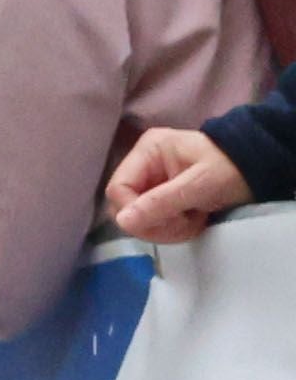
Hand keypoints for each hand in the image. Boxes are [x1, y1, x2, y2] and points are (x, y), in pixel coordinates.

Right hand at [113, 124, 260, 243]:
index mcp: (148, 151)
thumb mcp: (199, 185)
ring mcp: (152, 180)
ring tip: (192, 221)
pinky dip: (171, 227)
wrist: (261, 168)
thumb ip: (161, 202)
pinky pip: (152, 219)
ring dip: (164, 227)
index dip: (135, 211)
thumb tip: (121, 222)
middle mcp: (143, 164)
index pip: (118, 188)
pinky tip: (192, 220)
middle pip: (124, 205)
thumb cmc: (231, 170)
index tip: (167, 221)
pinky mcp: (162, 194)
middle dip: (152, 222)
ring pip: (137, 216)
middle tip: (183, 223)